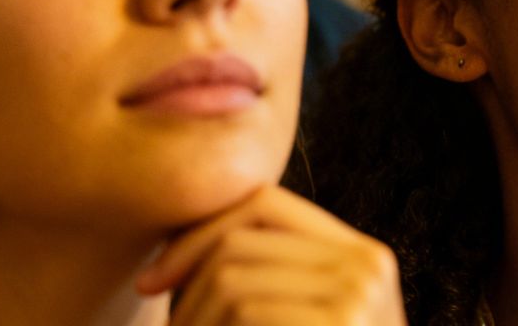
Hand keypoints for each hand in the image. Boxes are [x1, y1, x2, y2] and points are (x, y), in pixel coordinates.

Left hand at [135, 186, 405, 325]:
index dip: (197, 233)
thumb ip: (272, 283)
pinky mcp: (341, 321)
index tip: (151, 282)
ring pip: (231, 279)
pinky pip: (247, 310)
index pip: (262, 203)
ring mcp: (359, 292)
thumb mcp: (301, 320)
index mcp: (360, 254)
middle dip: (184, 289)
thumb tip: (174, 246)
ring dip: (192, 322)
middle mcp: (366, 263)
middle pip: (238, 241)